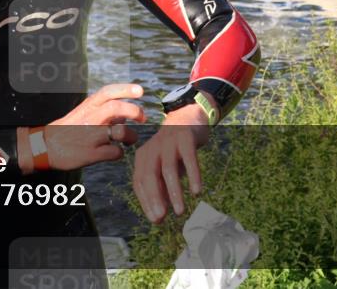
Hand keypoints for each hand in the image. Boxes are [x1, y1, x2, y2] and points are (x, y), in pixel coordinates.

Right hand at [41, 83, 144, 171]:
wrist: (46, 148)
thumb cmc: (69, 130)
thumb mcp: (84, 113)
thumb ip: (104, 111)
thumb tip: (126, 113)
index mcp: (88, 106)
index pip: (108, 92)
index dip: (126, 89)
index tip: (140, 90)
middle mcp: (90, 118)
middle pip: (117, 108)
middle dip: (135, 111)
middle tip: (142, 118)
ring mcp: (90, 136)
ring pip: (121, 132)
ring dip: (131, 136)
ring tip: (129, 140)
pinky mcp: (91, 154)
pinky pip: (116, 153)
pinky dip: (119, 153)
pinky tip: (114, 153)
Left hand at [133, 103, 210, 223]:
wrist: (188, 117)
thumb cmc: (174, 150)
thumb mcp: (165, 169)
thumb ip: (161, 188)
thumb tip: (158, 217)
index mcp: (143, 157)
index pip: (139, 182)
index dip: (146, 201)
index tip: (155, 220)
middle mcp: (152, 148)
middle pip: (150, 176)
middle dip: (154, 199)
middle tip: (161, 218)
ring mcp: (168, 141)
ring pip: (168, 169)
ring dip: (174, 192)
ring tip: (180, 211)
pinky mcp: (185, 137)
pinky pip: (189, 158)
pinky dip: (192, 175)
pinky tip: (197, 191)